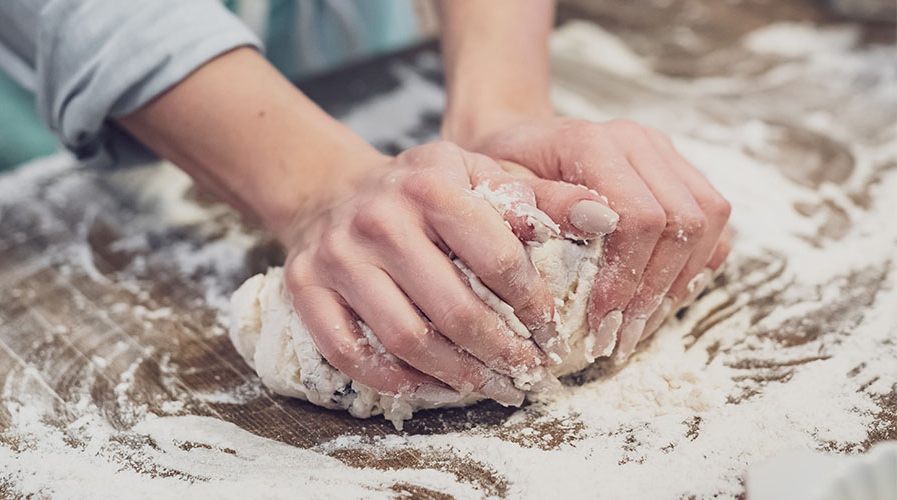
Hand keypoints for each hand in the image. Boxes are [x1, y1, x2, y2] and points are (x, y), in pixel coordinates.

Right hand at [280, 142, 614, 403]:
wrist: (334, 190)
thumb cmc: (421, 190)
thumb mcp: (480, 175)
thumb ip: (542, 196)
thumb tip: (605, 217)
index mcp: (431, 184)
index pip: (497, 258)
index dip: (533, 305)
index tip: (552, 332)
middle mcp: (380, 219)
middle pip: (454, 309)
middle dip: (502, 353)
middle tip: (529, 374)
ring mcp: (339, 256)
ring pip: (406, 339)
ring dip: (457, 375)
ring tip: (492, 387)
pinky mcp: (307, 287)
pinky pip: (351, 352)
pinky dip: (395, 379)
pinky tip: (430, 385)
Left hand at [456, 118, 731, 360]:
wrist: (517, 146)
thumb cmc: (501, 175)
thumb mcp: (498, 192)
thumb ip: (539, 205)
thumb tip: (596, 223)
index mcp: (592, 142)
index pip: (639, 216)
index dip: (627, 278)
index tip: (601, 324)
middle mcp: (638, 141)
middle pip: (682, 221)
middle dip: (654, 291)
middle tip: (620, 339)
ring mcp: (664, 153)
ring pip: (709, 219)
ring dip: (680, 282)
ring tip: (640, 326)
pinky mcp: (679, 170)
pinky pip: (713, 220)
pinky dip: (696, 265)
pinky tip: (659, 299)